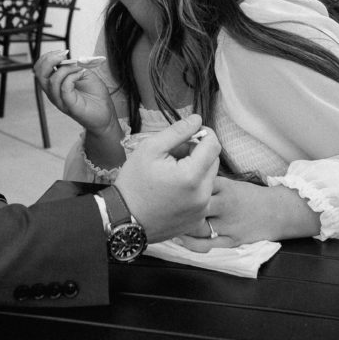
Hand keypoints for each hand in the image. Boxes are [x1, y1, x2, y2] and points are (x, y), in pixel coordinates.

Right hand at [34, 49, 116, 134]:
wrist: (106, 112)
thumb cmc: (95, 94)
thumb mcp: (83, 73)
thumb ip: (73, 65)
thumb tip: (65, 58)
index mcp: (54, 84)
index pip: (39, 69)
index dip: (47, 57)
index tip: (62, 52)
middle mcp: (53, 92)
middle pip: (39, 74)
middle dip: (50, 60)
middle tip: (65, 55)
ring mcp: (60, 100)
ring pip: (51, 81)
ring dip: (67, 69)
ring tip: (79, 68)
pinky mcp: (69, 106)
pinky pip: (64, 88)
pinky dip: (72, 77)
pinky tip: (81, 75)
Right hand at [115, 115, 220, 243]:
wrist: (124, 219)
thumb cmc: (134, 182)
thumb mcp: (150, 148)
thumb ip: (177, 131)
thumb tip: (197, 119)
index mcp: (192, 176)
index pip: (214, 144)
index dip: (203, 133)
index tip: (188, 134)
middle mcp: (203, 195)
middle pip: (213, 161)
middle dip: (197, 152)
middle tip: (173, 154)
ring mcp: (202, 210)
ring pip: (209, 178)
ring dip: (196, 169)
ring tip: (171, 172)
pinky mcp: (198, 220)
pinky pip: (203, 195)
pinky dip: (193, 188)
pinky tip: (173, 190)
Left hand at [175, 175, 320, 251]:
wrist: (277, 212)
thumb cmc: (250, 196)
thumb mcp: (230, 182)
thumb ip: (208, 183)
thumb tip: (184, 177)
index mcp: (225, 186)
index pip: (196, 181)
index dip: (179, 182)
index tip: (165, 183)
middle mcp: (225, 204)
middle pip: (194, 203)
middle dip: (177, 203)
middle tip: (160, 204)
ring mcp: (228, 224)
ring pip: (197, 225)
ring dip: (181, 223)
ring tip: (167, 221)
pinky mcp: (231, 240)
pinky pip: (206, 245)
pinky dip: (190, 243)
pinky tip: (180, 238)